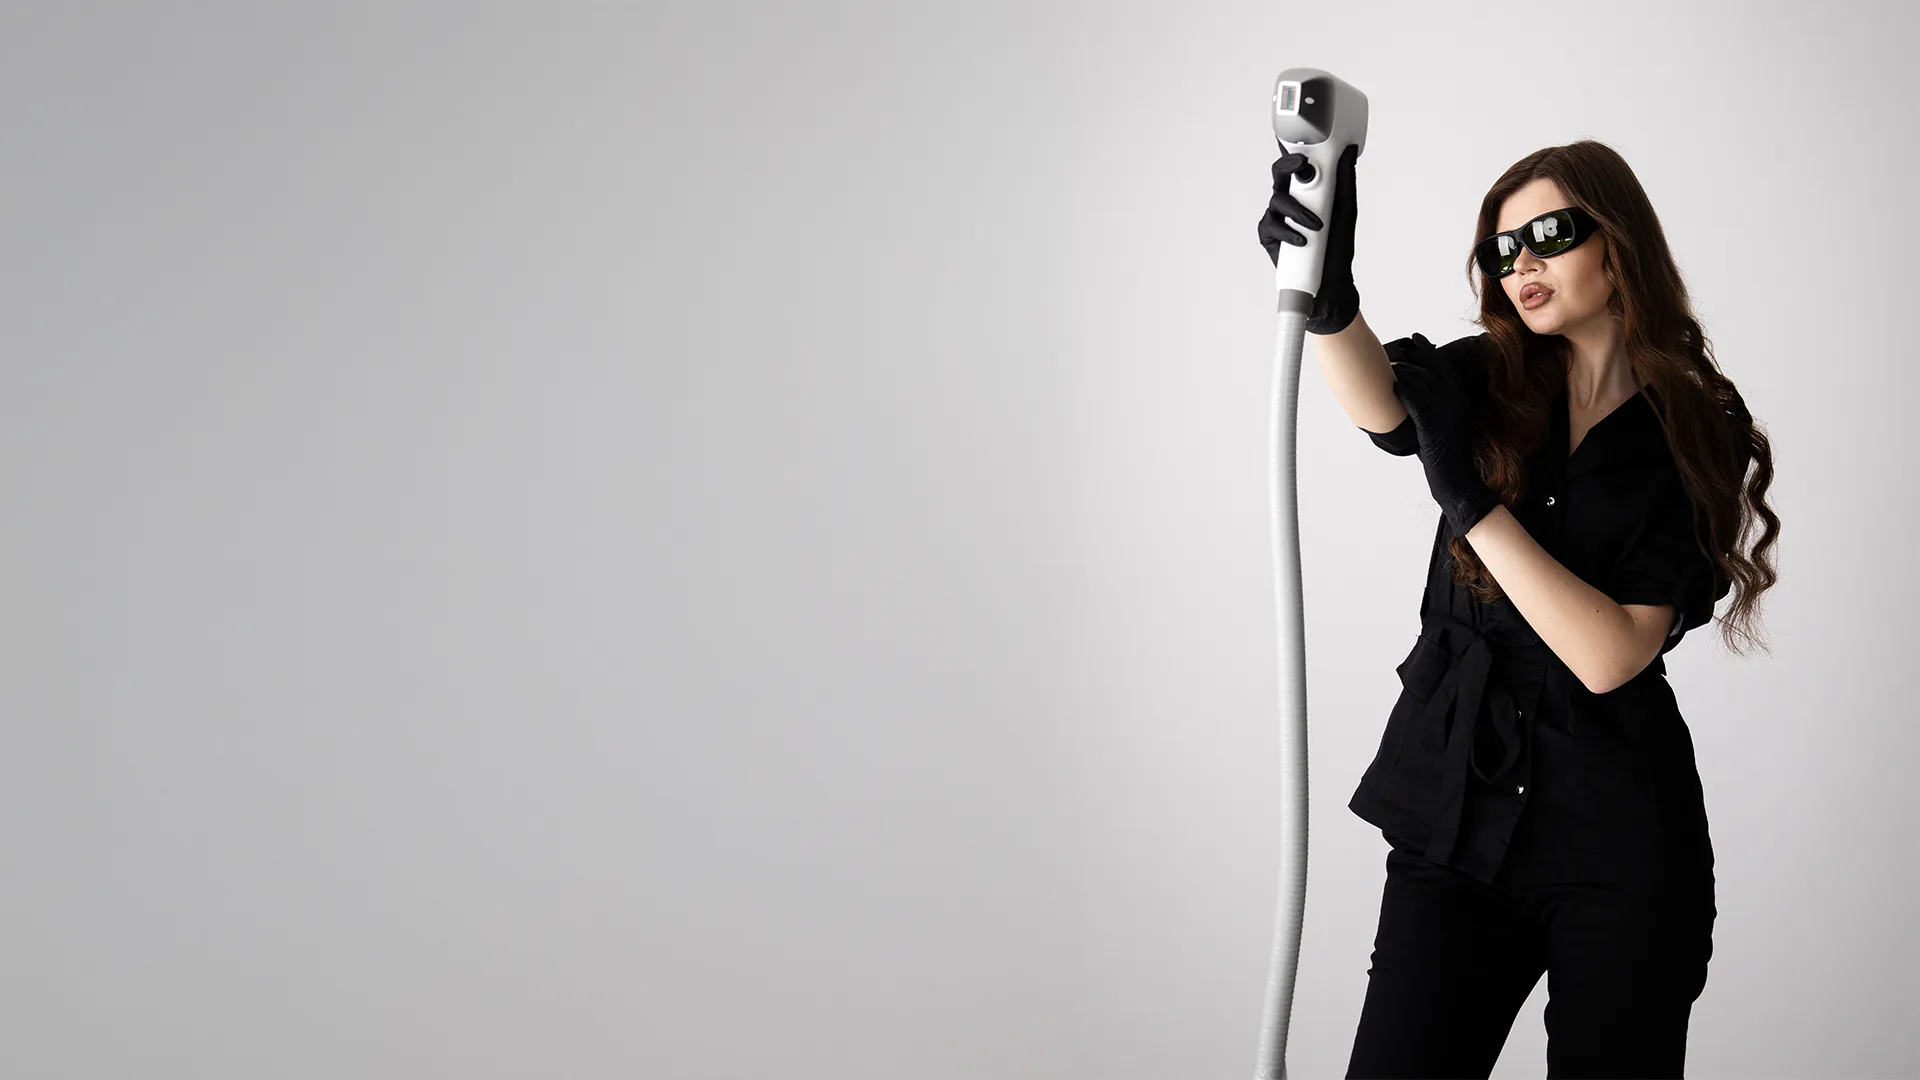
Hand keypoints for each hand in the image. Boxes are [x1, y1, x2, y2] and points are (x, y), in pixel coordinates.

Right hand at [1257, 143, 1359, 334]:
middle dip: (1289, 166)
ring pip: (1278, 200)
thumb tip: (1348, 152)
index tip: (1305, 144)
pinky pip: (1273, 226)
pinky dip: (1289, 232)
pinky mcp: (1268, 236)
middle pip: (1279, 174)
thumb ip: (1345, 181)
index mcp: (1306, 191)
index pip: (1297, 164)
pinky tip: (1302, 241)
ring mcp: (1277, 218)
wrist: (1330, 283)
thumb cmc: (1337, 247)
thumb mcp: (1346, 210)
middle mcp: (1289, 201)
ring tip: (1317, 225)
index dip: (1296, 150)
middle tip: (1302, 166)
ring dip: (1299, 211)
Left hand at [1388, 334, 1499, 536]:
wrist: (1457, 479)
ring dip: (1403, 372)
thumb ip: (1441, 403)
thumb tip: (1421, 385)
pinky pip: (1416, 403)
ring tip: (1388, 367)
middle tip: (1395, 349)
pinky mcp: (1433, 427)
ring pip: (1422, 383)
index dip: (1428, 351)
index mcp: (1461, 399)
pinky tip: (1393, 387)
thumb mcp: (1450, 423)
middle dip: (1413, 356)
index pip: (1444, 366)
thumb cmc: (1449, 454)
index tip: (1416, 337)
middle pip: (1432, 369)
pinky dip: (1404, 392)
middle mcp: (1456, 402)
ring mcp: (1446, 414)